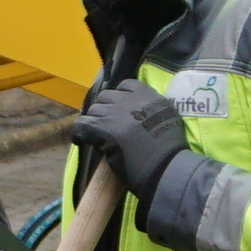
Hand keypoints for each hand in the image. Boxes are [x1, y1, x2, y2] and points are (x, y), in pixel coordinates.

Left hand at [68, 74, 185, 193]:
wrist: (164, 166)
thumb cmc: (170, 148)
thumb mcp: (169, 116)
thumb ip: (153, 107)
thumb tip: (142, 109)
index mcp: (147, 94)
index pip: (125, 85)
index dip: (119, 97)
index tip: (120, 109)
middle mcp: (129, 100)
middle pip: (106, 96)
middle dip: (105, 109)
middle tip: (107, 124)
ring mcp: (114, 113)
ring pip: (93, 110)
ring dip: (95, 121)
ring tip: (98, 135)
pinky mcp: (102, 129)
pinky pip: (82, 125)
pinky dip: (80, 133)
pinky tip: (81, 140)